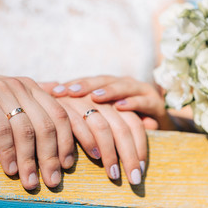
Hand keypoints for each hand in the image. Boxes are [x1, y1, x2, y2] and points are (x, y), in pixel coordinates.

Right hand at [0, 70, 74, 189]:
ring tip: (31, 183)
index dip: (70, 141)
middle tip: (53, 181)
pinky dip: (7, 153)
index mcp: (32, 88)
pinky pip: (1, 130)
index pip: (61, 114)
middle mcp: (20, 86)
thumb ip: (31, 108)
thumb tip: (58, 117)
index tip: (71, 165)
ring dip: (30, 160)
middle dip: (52, 156)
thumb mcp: (7, 103)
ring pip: (26, 130)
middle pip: (47, 125)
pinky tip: (10, 170)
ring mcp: (0, 89)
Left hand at [51, 76, 174, 129]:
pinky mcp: (155, 103)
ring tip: (95, 97)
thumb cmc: (122, 123)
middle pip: (101, 81)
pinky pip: (144, 101)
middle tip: (70, 91)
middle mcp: (122, 84)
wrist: (156, 126)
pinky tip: (121, 106)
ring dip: (109, 92)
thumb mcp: (101, 118)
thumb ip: (80, 113)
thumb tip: (52, 106)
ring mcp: (139, 91)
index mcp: (107, 86)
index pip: (87, 83)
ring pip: (122, 86)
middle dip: (85, 86)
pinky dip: (133, 102)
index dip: (71, 85)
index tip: (54, 92)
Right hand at [56, 95, 145, 184]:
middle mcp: (100, 98)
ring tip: (114, 176)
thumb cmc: (78, 105)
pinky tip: (94, 157)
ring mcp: (82, 101)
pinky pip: (79, 125)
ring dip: (110, 155)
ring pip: (103, 128)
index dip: (140, 147)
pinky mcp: (64, 106)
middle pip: (122, 128)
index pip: (133, 122)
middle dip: (130, 156)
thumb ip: (126, 116)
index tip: (142, 170)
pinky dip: (88, 141)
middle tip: (134, 180)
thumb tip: (153, 124)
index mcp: (113, 98)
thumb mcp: (104, 108)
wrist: (40, 92)